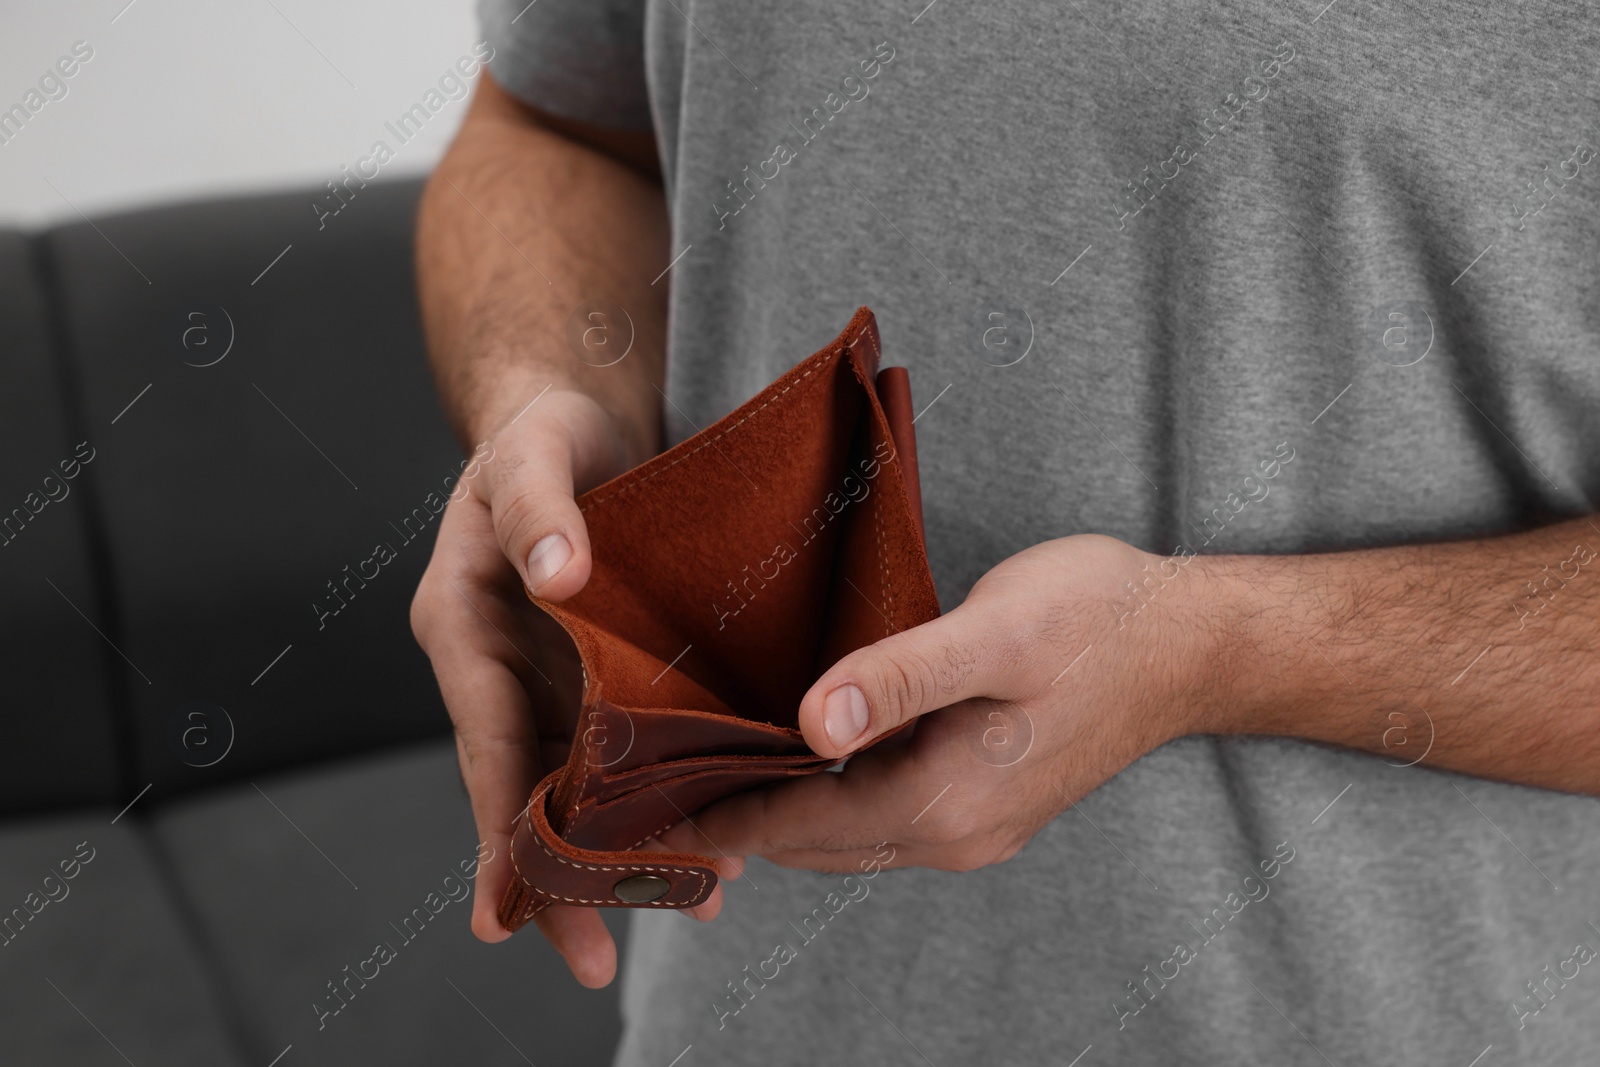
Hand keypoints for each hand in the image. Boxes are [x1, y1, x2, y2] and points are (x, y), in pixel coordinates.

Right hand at [410, 388, 733, 986]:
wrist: (578, 416)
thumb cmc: (545, 430)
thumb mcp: (533, 452)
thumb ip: (537, 510)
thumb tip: (555, 576)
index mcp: (466, 630)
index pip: (484, 747)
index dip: (498, 832)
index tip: (509, 914)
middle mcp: (503, 669)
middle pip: (529, 791)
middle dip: (562, 877)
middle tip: (599, 960)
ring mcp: (553, 677)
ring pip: (582, 785)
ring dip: (628, 846)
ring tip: (699, 898)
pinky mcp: (603, 671)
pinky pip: (627, 749)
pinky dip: (664, 792)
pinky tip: (715, 827)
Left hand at [656, 535, 1225, 876]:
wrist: (1189, 644)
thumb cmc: (1097, 621)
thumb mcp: (993, 633)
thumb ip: (899, 677)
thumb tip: (809, 723)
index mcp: (944, 801)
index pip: (796, 825)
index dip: (718, 815)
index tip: (645, 805)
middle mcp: (954, 834)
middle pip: (813, 843)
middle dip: (738, 821)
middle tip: (659, 784)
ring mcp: (974, 828)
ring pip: (846, 835)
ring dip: (782, 811)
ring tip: (713, 768)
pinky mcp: (986, 805)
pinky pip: (883, 819)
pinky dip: (829, 799)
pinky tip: (806, 754)